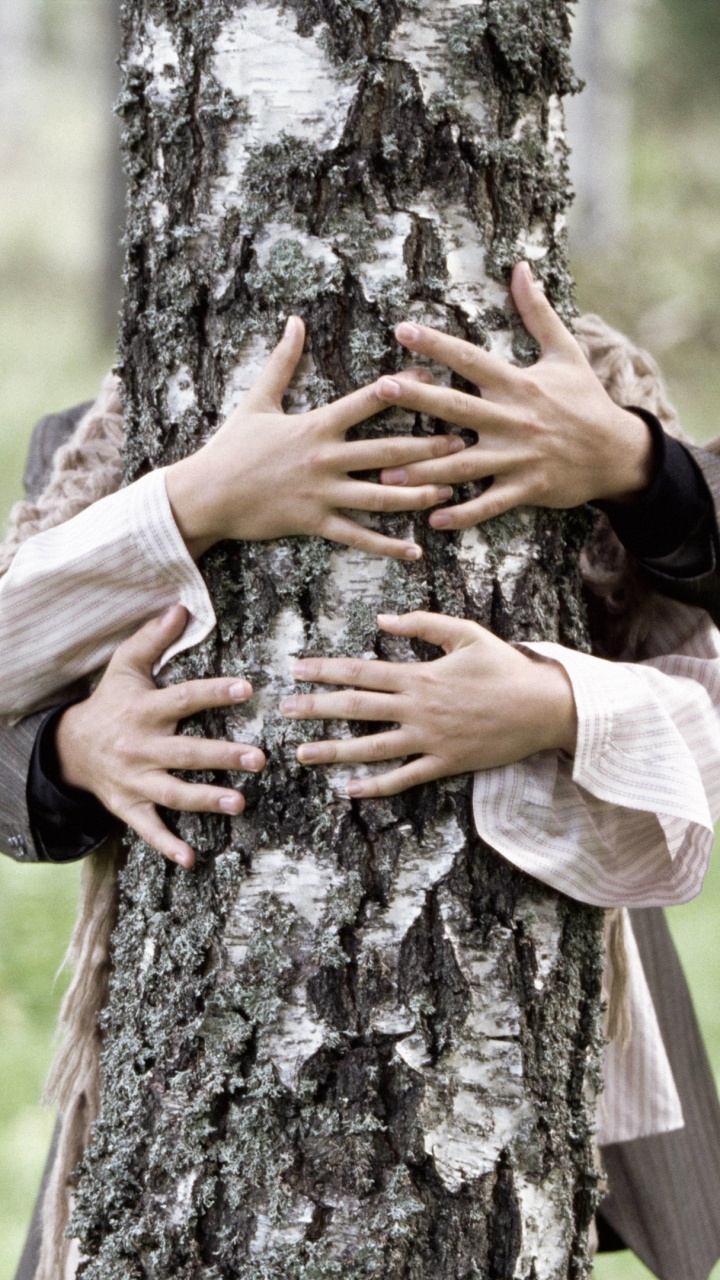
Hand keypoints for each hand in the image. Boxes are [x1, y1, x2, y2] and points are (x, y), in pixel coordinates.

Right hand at [54, 605, 265, 867]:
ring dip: (206, 799)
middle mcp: (141, 747)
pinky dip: (168, 846)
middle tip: (258, 758)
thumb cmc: (111, 702)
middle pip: (186, 752)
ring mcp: (135, 780)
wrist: (69, 748)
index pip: (184, 698)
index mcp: (145, 710)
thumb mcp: (125, 667)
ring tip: (239, 803)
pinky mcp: (129, 807)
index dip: (214, 692)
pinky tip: (192, 859)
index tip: (246, 688)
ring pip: (173, 793)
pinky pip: (149, 829)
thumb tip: (182, 607)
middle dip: (222, 756)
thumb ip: (153, 638)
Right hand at [166, 316, 461, 561]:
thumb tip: (295, 321)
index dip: (403, 390)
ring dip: (417, 494)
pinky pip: (357, 538)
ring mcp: (321, 493)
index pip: (367, 402)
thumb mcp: (257, 400)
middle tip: (463, 443)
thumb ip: (282, 361)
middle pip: (386, 451)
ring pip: (379, 496)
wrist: (206, 493)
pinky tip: (415, 550)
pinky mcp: (313, 523)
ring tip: (449, 492)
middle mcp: (324, 458)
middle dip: (427, 447)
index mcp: (316, 425)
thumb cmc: (231, 447)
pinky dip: (387, 545)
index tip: (435, 383)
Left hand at [282, 610, 576, 797]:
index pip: (360, 671)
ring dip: (333, 750)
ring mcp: (429, 740)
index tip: (296, 669)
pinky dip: (375, 786)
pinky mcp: (444, 764)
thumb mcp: (467, 632)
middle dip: (315, 709)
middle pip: (355, 708)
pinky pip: (403, 778)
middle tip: (284, 711)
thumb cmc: (506, 666)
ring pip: (370, 747)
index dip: (324, 670)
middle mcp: (417, 709)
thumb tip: (382, 618)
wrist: (544, 707)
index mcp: (419, 675)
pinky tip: (349, 789)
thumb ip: (423, 623)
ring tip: (302, 753)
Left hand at [376, 261, 654, 528]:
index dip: (437, 344)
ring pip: (464, 465)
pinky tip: (433, 519)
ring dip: (425, 471)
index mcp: (518, 384)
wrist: (617, 452)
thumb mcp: (566, 352)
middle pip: (458, 408)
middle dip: (418, 398)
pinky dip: (463, 514)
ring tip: (386, 476)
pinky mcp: (526, 488)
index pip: (471, 359)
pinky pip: (490, 504)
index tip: (402, 330)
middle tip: (380, 388)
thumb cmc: (585, 400)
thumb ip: (537, 313)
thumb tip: (521, 268)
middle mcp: (513, 420)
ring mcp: (518, 457)